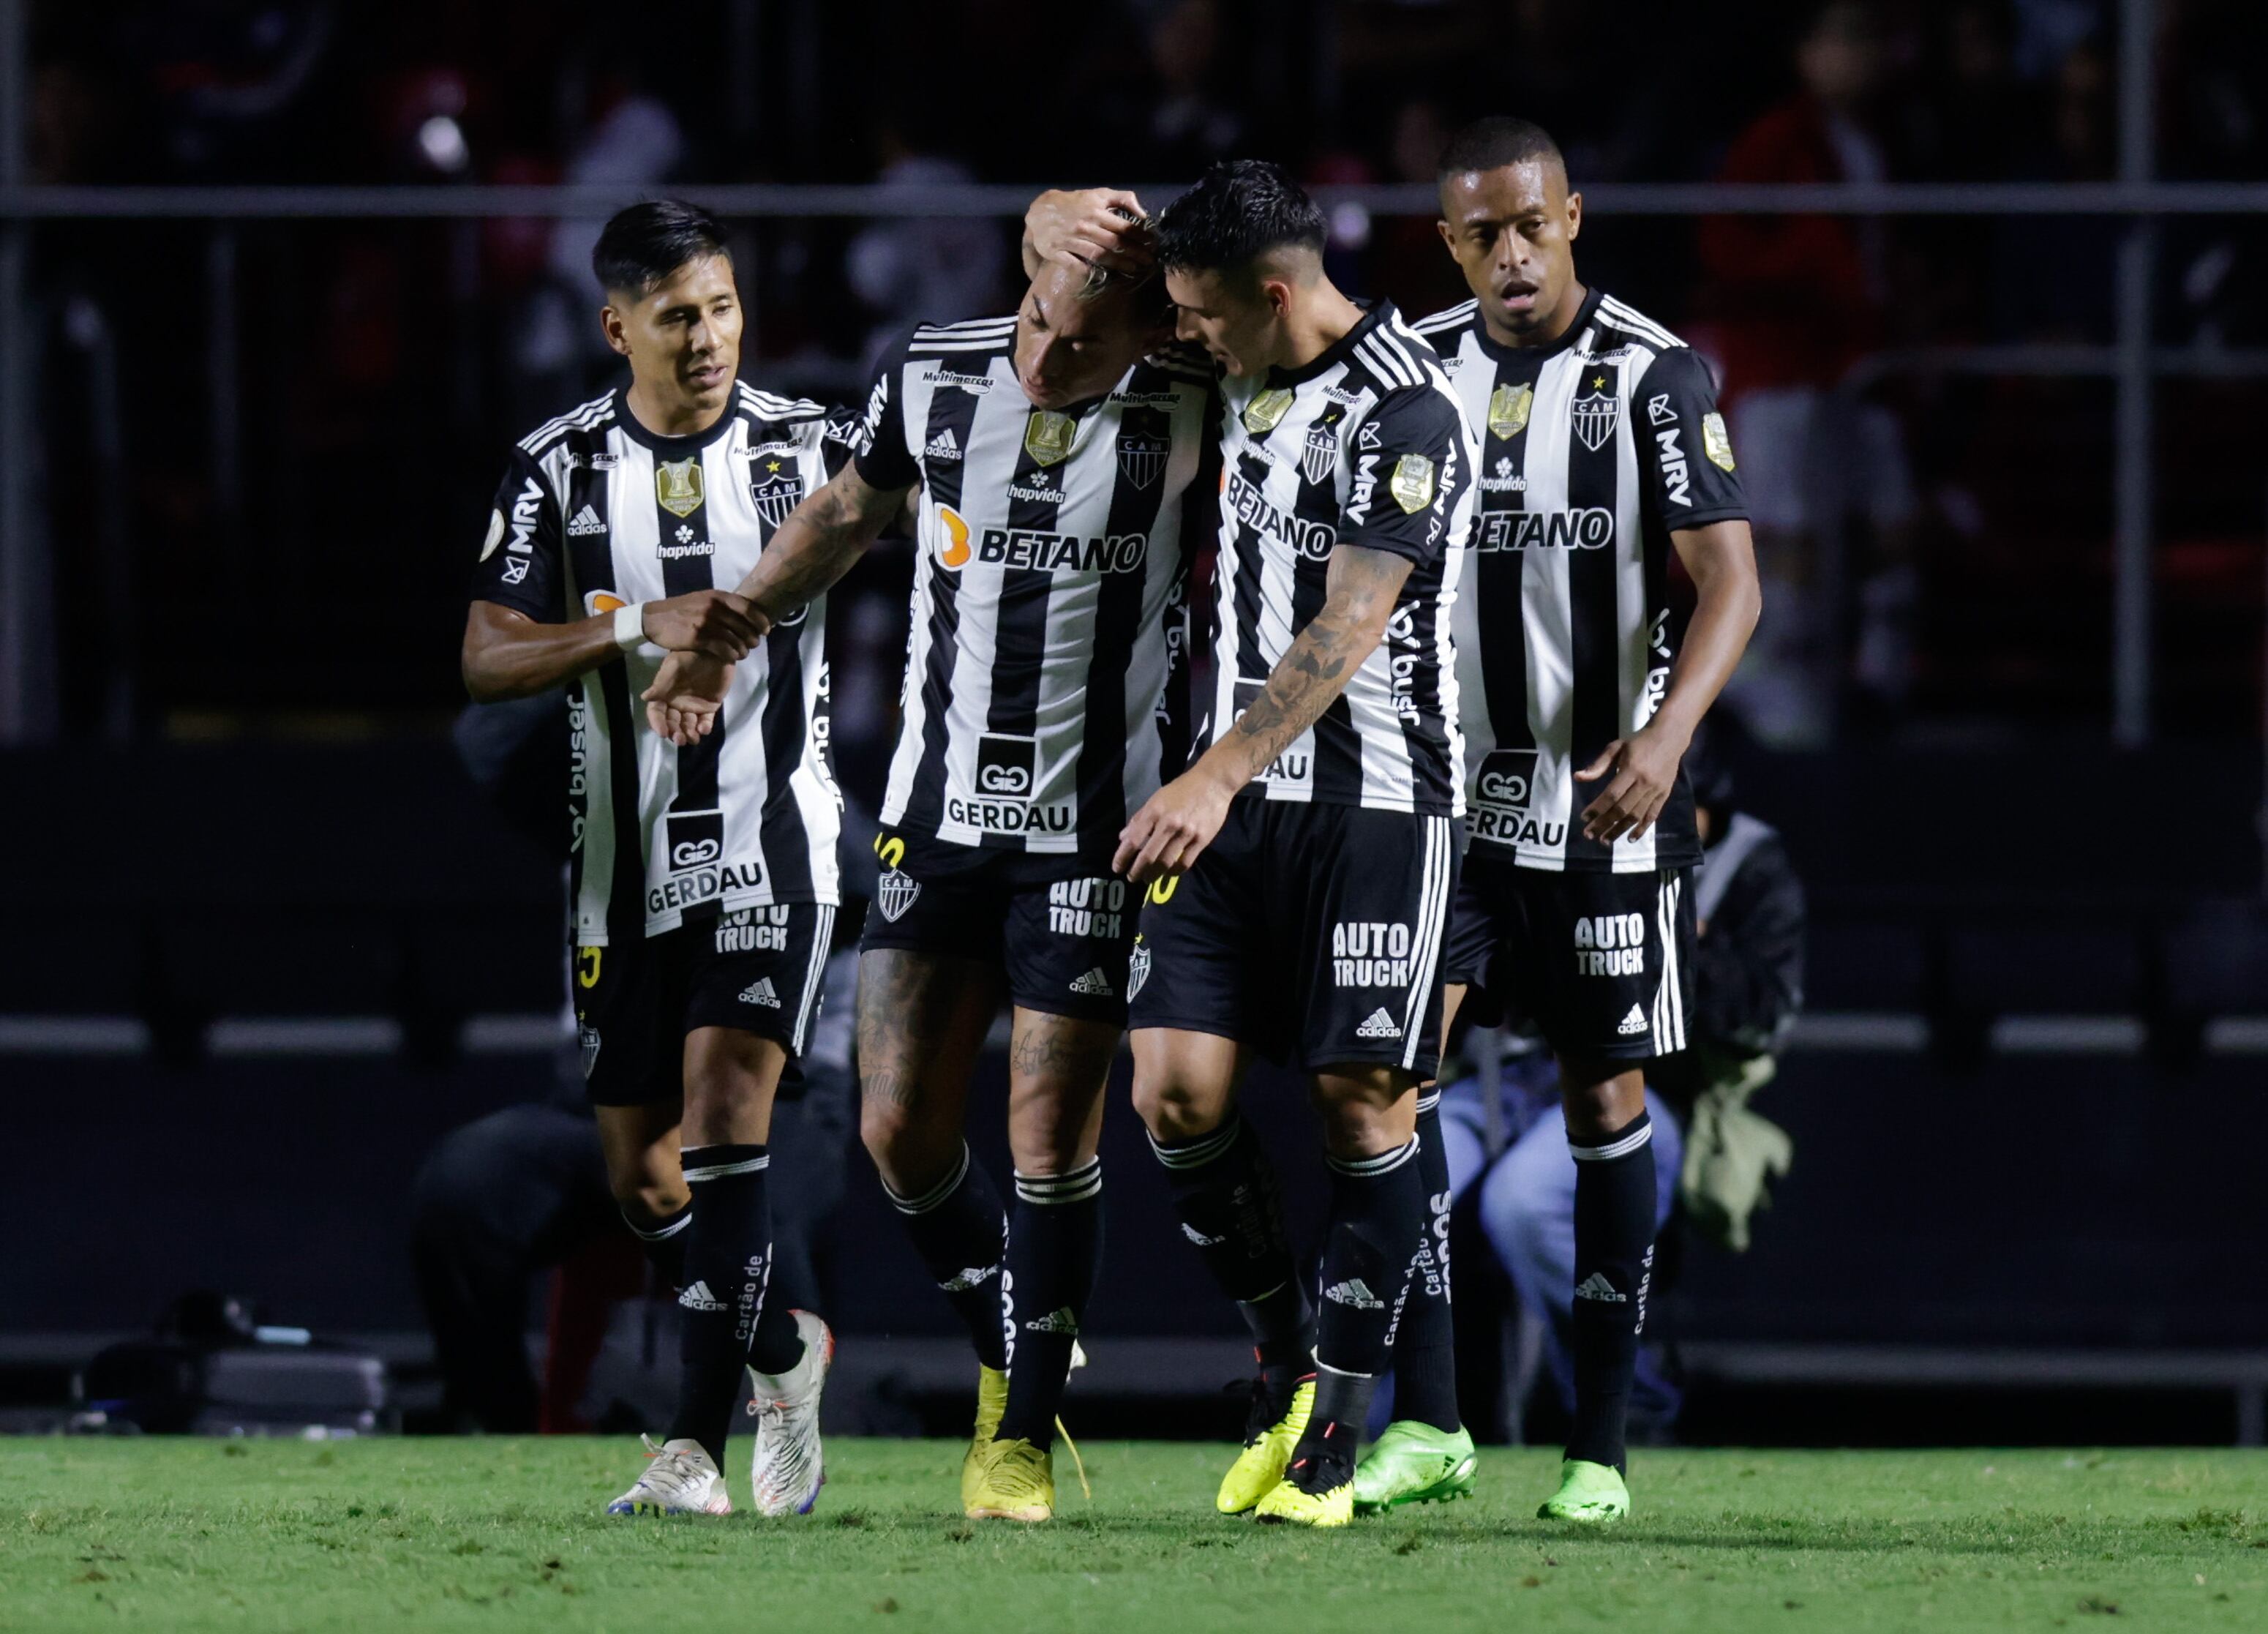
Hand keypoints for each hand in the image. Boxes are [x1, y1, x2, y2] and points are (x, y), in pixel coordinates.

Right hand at [640, 589, 768, 660]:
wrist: (654, 618)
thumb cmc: (682, 610)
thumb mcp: (703, 599)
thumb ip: (723, 604)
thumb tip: (748, 615)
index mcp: (717, 596)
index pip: (748, 608)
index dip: (761, 621)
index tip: (766, 630)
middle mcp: (713, 606)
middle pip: (744, 626)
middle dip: (753, 638)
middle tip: (753, 645)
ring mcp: (705, 621)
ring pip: (735, 639)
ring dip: (743, 650)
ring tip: (743, 654)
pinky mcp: (697, 637)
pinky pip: (723, 649)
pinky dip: (731, 655)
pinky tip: (732, 658)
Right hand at [641, 651, 731, 745]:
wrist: (715, 648)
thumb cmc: (690, 654)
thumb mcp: (674, 666)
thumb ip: (661, 683)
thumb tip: (645, 697)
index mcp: (665, 693)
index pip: (657, 712)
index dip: (658, 723)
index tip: (663, 733)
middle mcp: (677, 702)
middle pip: (672, 723)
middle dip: (675, 733)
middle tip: (680, 740)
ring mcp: (694, 705)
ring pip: (688, 725)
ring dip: (689, 734)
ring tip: (693, 739)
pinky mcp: (710, 706)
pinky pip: (706, 721)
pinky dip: (705, 728)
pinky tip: (704, 729)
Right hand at [1025, 188, 1152, 275]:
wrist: (1041, 210)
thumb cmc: (1075, 203)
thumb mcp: (1098, 194)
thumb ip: (1123, 199)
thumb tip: (1143, 214)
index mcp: (1095, 211)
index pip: (1123, 226)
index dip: (1140, 236)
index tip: (1153, 243)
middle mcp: (1084, 226)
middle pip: (1114, 243)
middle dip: (1134, 253)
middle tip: (1149, 261)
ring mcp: (1070, 241)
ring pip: (1098, 255)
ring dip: (1118, 264)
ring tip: (1134, 269)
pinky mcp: (1057, 252)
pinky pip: (1075, 264)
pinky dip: (1088, 271)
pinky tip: (1102, 276)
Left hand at [1113, 763, 1236, 884]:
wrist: (1212, 783)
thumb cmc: (1181, 790)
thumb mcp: (1156, 799)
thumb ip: (1139, 819)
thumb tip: (1123, 838)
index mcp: (1154, 812)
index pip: (1133, 840)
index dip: (1122, 857)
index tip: (1117, 868)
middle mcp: (1169, 824)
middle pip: (1148, 856)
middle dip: (1137, 871)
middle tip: (1132, 878)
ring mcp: (1186, 833)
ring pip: (1166, 863)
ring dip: (1154, 875)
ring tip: (1148, 878)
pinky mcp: (1201, 840)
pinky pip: (1185, 863)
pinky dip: (1174, 872)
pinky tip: (1168, 874)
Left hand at [1575, 721, 1689, 844]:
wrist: (1669, 738)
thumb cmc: (1638, 742)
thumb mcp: (1616, 747)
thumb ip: (1598, 765)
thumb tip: (1577, 777)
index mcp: (1631, 769)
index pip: (1611, 795)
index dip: (1597, 808)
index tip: (1584, 817)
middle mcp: (1644, 782)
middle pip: (1622, 809)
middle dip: (1604, 824)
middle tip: (1589, 834)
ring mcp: (1656, 790)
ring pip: (1636, 816)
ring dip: (1619, 830)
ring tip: (1605, 840)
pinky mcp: (1664, 795)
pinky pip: (1652, 815)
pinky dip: (1641, 828)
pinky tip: (1630, 838)